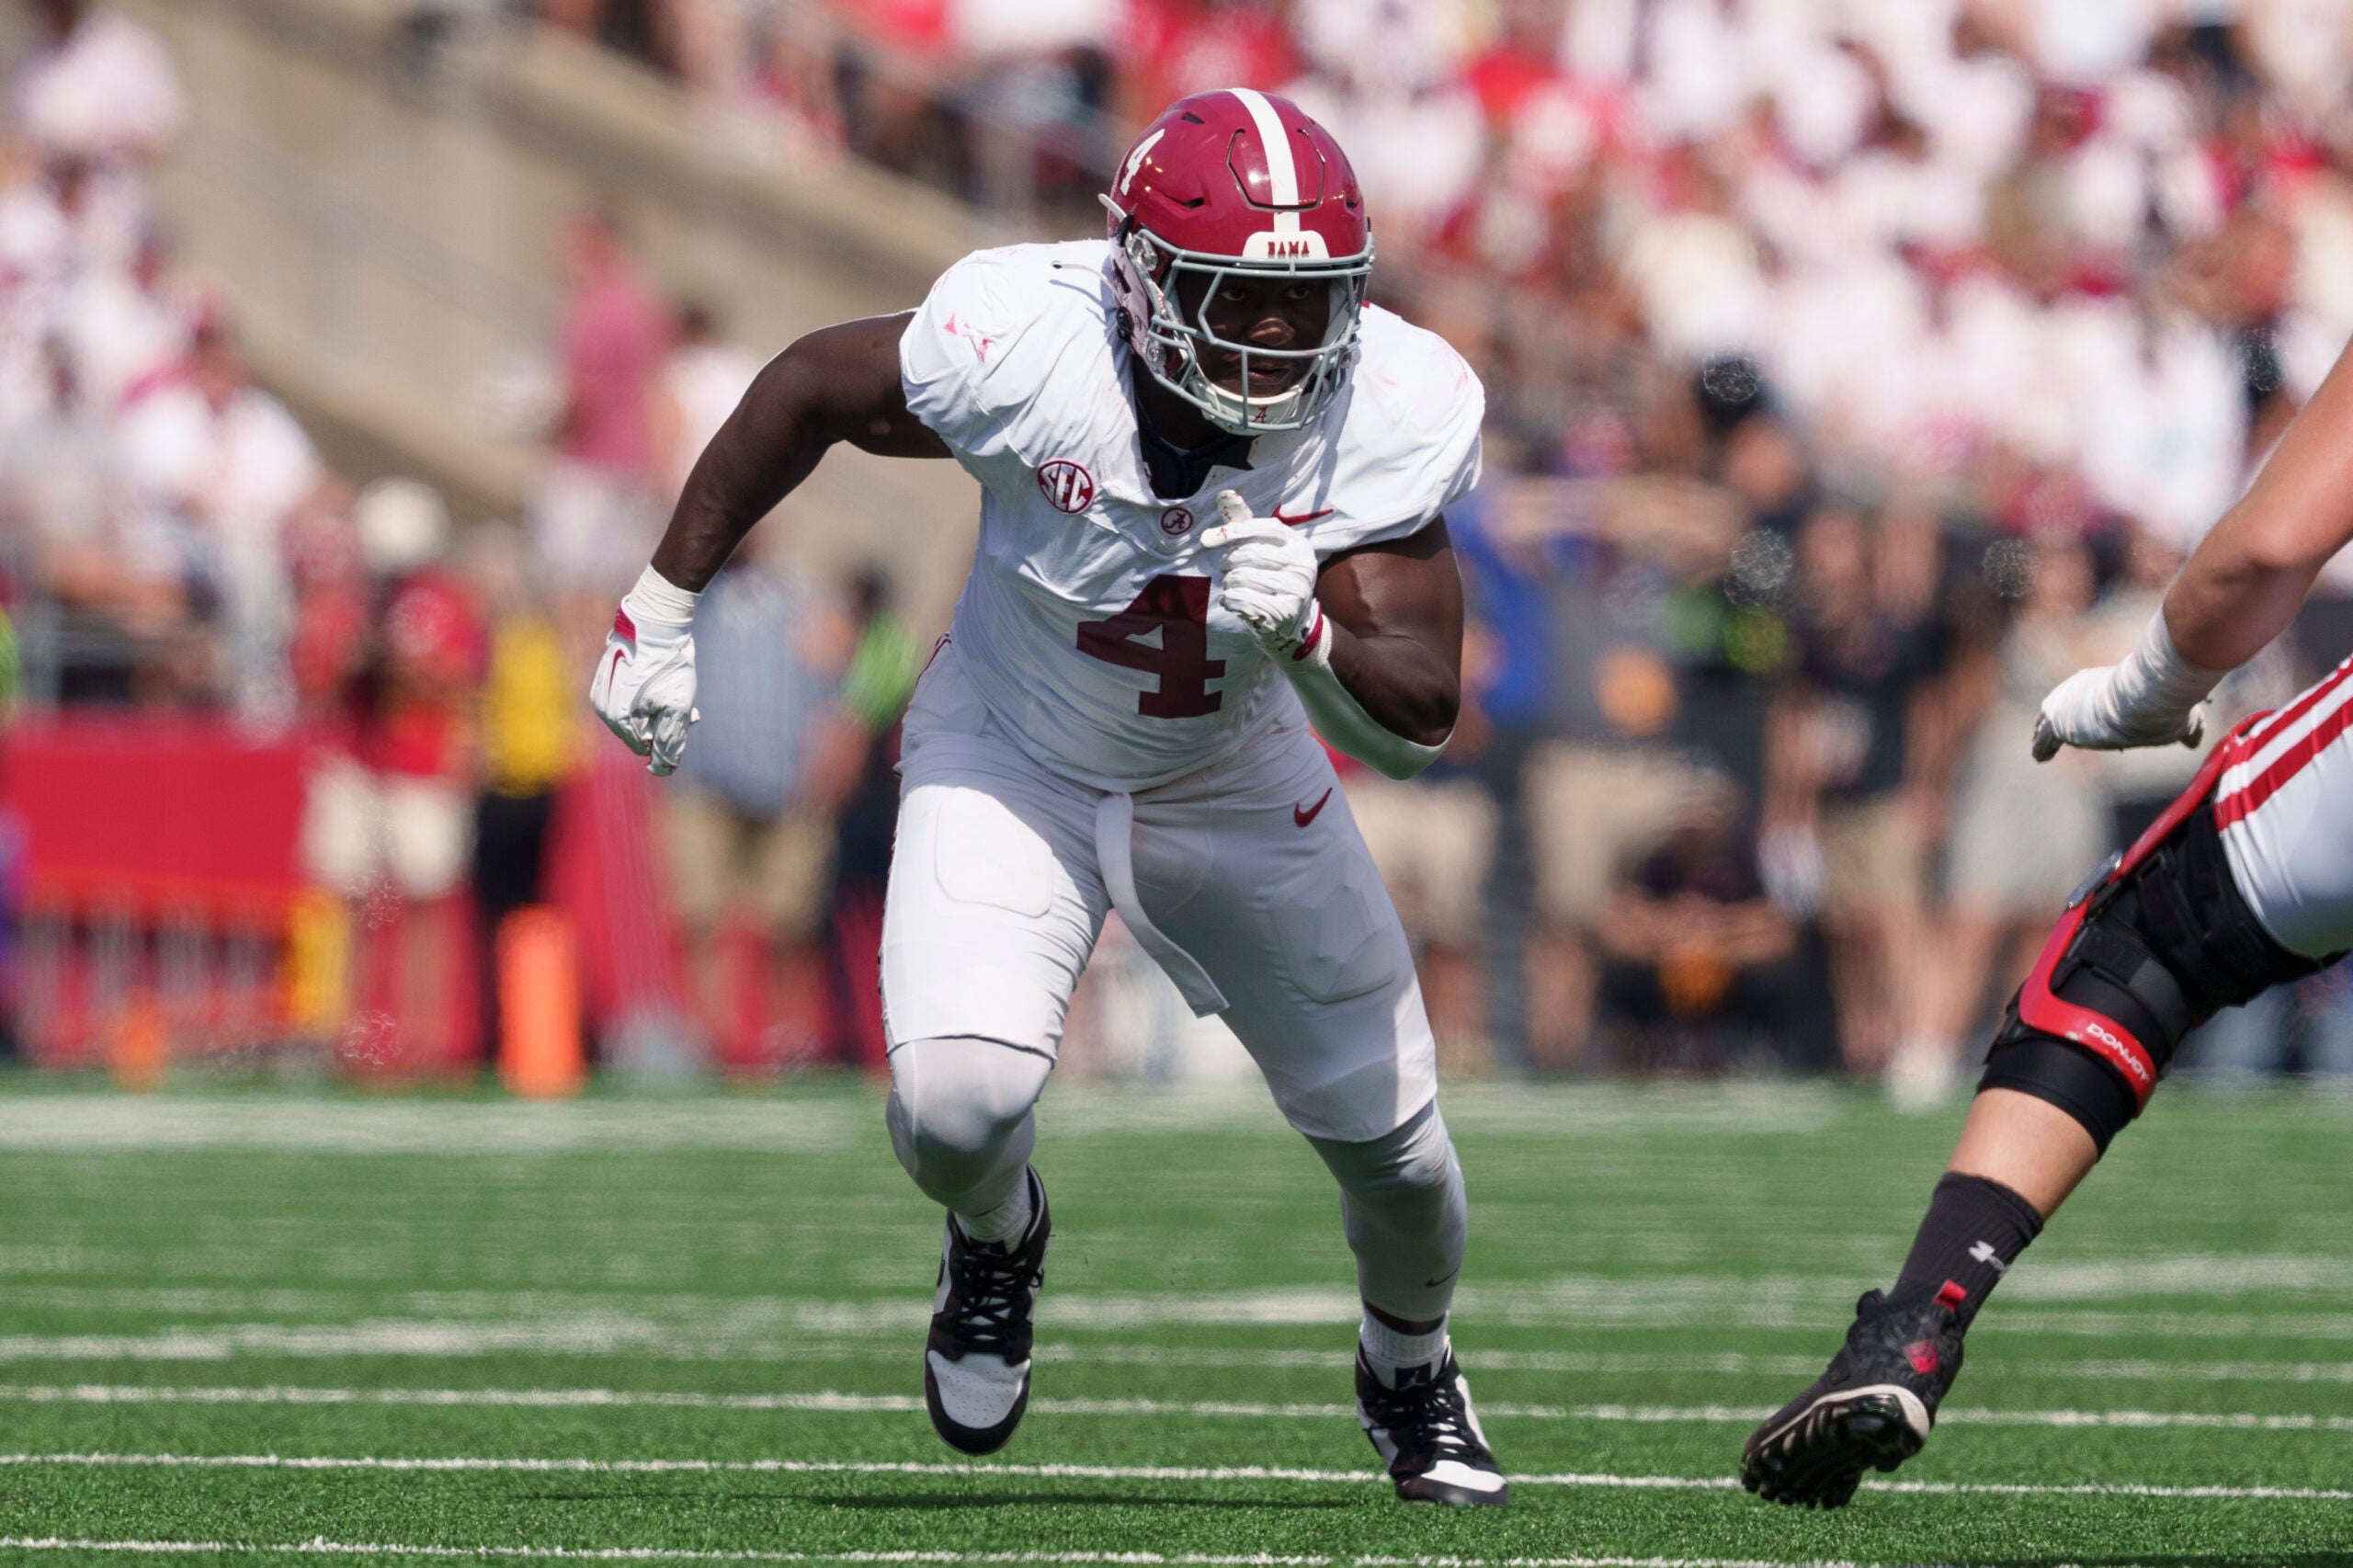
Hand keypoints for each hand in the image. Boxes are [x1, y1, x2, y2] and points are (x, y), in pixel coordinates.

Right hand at [590, 604, 699, 774]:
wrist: (656, 623)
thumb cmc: (668, 666)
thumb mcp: (677, 708)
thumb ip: (670, 742)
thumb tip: (662, 769)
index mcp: (617, 720)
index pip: (645, 748)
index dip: (669, 737)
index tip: (685, 717)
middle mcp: (603, 709)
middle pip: (640, 732)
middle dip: (663, 723)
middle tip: (686, 706)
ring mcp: (603, 692)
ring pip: (636, 716)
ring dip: (658, 710)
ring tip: (676, 691)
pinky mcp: (608, 677)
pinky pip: (628, 699)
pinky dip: (648, 697)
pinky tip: (662, 682)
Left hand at [1200, 491, 1323, 659]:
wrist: (1291, 624)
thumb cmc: (1271, 577)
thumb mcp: (1262, 548)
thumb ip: (1243, 522)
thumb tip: (1224, 493)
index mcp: (1297, 543)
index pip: (1261, 527)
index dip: (1232, 531)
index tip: (1206, 540)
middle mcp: (1301, 564)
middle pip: (1248, 554)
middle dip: (1228, 562)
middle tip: (1227, 569)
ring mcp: (1296, 589)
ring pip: (1241, 577)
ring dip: (1228, 583)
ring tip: (1234, 587)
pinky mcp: (1283, 612)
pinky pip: (1241, 599)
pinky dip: (1229, 600)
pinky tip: (1233, 602)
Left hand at [2031, 665, 2205, 761]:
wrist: (2147, 700)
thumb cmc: (2165, 704)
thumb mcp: (2181, 717)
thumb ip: (2188, 728)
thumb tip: (2197, 742)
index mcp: (2109, 686)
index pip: (2097, 704)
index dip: (2096, 718)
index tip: (2100, 730)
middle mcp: (2084, 691)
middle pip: (2069, 710)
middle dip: (2067, 724)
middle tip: (2066, 740)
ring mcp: (2067, 707)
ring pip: (2050, 722)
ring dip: (2046, 734)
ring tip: (2042, 746)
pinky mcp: (2057, 723)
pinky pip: (2044, 740)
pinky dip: (2042, 749)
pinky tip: (2039, 759)